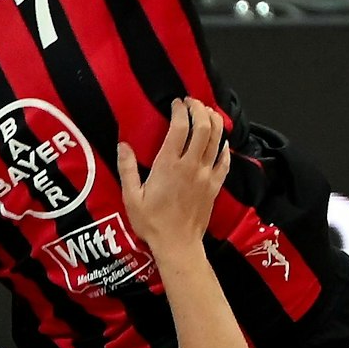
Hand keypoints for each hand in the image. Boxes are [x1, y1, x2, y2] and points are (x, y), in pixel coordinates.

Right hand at [119, 99, 229, 256]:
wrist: (178, 245)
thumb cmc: (152, 222)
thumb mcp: (131, 197)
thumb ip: (127, 169)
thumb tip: (123, 145)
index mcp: (169, 165)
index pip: (180, 127)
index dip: (180, 110)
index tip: (176, 103)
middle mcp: (191, 166)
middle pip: (203, 128)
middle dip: (200, 109)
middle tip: (193, 102)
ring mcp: (206, 176)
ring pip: (217, 140)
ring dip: (215, 122)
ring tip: (208, 112)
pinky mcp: (215, 186)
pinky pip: (225, 161)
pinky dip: (224, 147)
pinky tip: (221, 141)